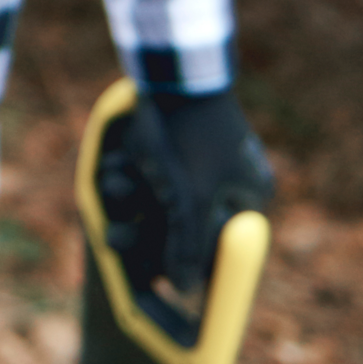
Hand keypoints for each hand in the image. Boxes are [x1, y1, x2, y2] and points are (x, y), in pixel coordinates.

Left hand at [110, 88, 274, 296]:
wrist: (167, 67)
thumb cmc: (185, 134)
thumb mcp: (187, 198)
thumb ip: (187, 247)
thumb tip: (186, 291)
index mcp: (249, 194)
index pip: (222, 250)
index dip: (190, 270)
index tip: (166, 296)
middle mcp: (232, 179)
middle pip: (185, 228)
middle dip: (144, 230)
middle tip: (113, 238)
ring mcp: (204, 160)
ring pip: (160, 201)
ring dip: (130, 197)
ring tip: (116, 180)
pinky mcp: (175, 143)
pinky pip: (150, 173)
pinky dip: (129, 173)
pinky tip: (116, 161)